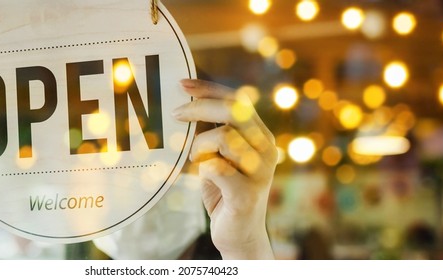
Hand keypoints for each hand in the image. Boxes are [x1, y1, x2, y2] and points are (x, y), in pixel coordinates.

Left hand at [173, 79, 276, 258]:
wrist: (241, 234)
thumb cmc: (225, 191)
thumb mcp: (220, 155)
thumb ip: (213, 131)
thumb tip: (187, 102)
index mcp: (261, 136)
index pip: (238, 100)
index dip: (208, 89)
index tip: (182, 84)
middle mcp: (267, 149)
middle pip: (234, 111)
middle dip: (199, 107)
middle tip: (175, 115)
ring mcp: (260, 172)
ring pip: (224, 137)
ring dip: (200, 145)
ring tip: (197, 159)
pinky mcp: (246, 194)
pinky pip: (217, 167)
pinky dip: (203, 167)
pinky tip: (204, 175)